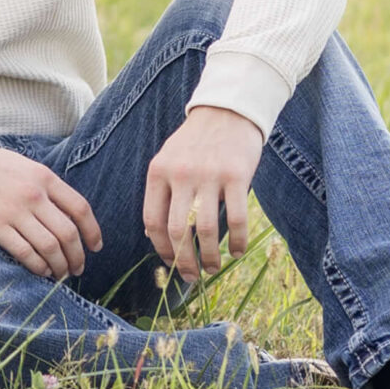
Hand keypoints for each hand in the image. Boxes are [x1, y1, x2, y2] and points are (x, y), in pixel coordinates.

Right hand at [0, 134, 102, 280]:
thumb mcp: (27, 167)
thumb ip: (49, 188)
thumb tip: (71, 217)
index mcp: (44, 177)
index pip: (80, 208)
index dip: (93, 231)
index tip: (96, 247)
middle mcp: (33, 194)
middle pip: (68, 233)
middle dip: (77, 256)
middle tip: (78, 268)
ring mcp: (14, 211)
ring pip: (49, 247)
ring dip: (60, 266)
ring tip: (61, 274)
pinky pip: (25, 253)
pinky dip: (38, 266)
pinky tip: (41, 270)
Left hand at [144, 105, 264, 284]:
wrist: (226, 111)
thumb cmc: (196, 142)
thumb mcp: (168, 159)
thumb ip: (162, 191)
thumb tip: (155, 235)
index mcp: (158, 171)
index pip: (152, 220)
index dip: (160, 248)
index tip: (169, 263)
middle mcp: (181, 174)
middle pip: (177, 231)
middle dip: (183, 262)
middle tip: (191, 277)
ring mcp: (209, 175)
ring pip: (205, 230)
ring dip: (209, 257)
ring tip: (213, 268)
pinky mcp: (236, 176)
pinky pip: (236, 219)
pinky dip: (237, 241)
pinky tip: (237, 251)